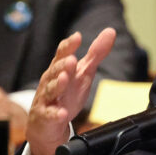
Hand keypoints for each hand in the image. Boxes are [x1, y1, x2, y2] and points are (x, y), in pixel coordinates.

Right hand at [28, 28, 116, 154]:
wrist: (48, 123)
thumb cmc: (66, 94)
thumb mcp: (84, 72)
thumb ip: (96, 53)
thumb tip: (110, 31)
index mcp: (59, 68)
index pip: (62, 54)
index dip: (69, 45)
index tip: (77, 37)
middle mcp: (50, 81)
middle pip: (55, 70)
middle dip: (63, 65)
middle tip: (72, 60)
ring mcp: (46, 98)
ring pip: (50, 90)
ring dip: (57, 84)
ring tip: (65, 78)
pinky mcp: (45, 116)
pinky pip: (49, 114)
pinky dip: (55, 114)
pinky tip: (62, 113)